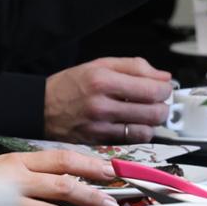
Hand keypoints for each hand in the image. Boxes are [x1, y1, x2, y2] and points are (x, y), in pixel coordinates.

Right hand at [0, 150, 120, 205]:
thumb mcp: (7, 168)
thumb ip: (37, 172)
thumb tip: (72, 178)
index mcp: (19, 160)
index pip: (62, 158)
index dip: (90, 164)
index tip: (111, 172)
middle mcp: (14, 177)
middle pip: (63, 184)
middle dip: (91, 196)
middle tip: (110, 205)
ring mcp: (5, 200)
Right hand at [45, 57, 174, 142]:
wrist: (41, 108)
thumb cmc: (70, 85)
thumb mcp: (101, 64)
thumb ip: (135, 67)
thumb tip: (164, 77)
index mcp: (103, 81)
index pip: (151, 89)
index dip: (165, 90)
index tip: (164, 87)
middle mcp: (102, 105)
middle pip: (153, 113)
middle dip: (163, 107)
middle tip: (158, 100)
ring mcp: (100, 127)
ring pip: (146, 130)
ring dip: (153, 122)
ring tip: (146, 112)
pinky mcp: (99, 141)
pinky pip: (132, 141)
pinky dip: (140, 132)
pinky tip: (134, 123)